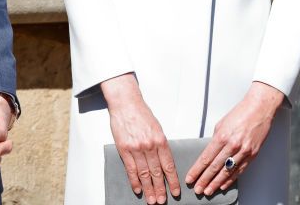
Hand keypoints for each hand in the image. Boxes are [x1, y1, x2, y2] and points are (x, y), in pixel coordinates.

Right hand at [101, 73, 179, 204]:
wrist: (126, 104)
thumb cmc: (142, 114)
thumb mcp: (157, 128)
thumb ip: (161, 145)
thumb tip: (164, 162)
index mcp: (160, 140)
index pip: (169, 165)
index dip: (172, 180)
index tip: (175, 191)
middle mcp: (150, 146)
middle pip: (157, 173)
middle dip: (161, 189)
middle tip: (163, 201)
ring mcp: (136, 149)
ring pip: (144, 174)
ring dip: (149, 189)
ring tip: (152, 200)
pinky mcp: (124, 149)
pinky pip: (131, 169)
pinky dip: (135, 181)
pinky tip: (138, 189)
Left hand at [186, 81, 283, 195]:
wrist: (260, 108)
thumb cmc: (241, 113)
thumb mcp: (221, 124)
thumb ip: (216, 139)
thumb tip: (210, 152)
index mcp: (222, 136)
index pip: (206, 158)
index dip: (197, 170)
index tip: (191, 178)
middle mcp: (232, 145)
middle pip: (215, 167)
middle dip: (204, 180)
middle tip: (198, 189)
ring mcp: (243, 151)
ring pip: (227, 172)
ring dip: (216, 183)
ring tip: (208, 190)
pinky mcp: (252, 154)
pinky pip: (239, 170)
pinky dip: (230, 179)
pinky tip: (223, 185)